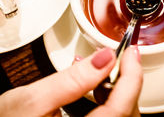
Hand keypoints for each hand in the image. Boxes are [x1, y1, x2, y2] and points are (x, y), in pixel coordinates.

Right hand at [0, 47, 142, 116]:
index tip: (132, 53)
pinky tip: (89, 86)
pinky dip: (101, 99)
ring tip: (98, 69)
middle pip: (124, 114)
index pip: (121, 108)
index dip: (132, 77)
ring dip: (113, 90)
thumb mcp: (32, 99)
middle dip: (124, 83)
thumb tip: (104, 57)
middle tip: (118, 58)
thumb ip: (72, 80)